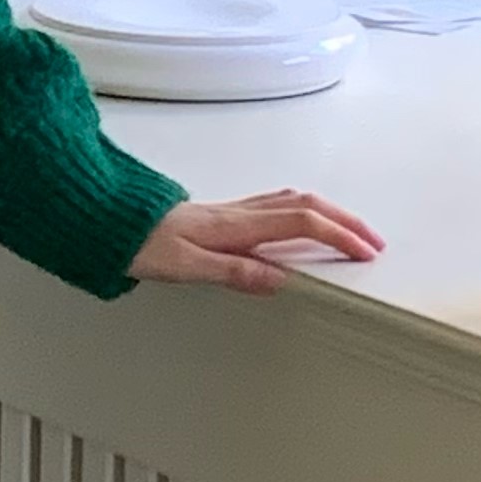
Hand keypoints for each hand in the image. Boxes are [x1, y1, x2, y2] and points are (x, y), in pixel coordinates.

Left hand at [130, 189, 384, 294]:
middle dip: (346, 222)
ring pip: (294, 202)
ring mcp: (232, 210)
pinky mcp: (223, 213)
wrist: (107, 220)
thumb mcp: (185, 267)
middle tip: (373, 243)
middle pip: (307, 206)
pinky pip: (276, 204)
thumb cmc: (139, 244)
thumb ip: (233, 272)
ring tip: (350, 233)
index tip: (364, 254)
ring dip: (329, 214)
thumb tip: (280, 280)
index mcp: (236, 226)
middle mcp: (239, 212)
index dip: (338, 237)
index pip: (302, 225)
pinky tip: (303, 223)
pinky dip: (303, 211)